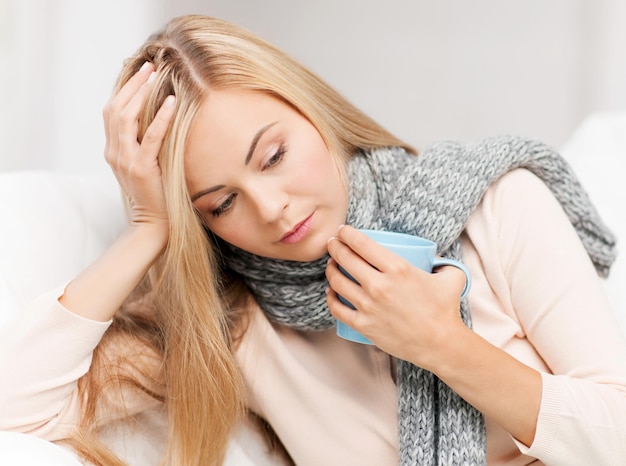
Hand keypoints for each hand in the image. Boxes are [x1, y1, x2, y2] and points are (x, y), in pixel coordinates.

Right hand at [103, 61, 175, 237]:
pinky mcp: (141, 169)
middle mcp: (114, 152)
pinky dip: (161, 117)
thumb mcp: (143, 164)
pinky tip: (172, 102)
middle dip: (132, 84)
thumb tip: (158, 119)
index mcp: (112, 150)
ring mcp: (124, 160)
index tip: (140, 71)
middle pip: (115, 109)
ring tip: (156, 75)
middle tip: (149, 66)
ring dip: (141, 93)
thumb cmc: (155, 193)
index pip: (112, 111)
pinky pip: (150, 137)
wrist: (153, 223)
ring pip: (126, 118)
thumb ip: (142, 145)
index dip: (124, 89)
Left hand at [325, 225, 468, 367]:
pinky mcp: (364, 325)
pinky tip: (332, 291)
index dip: (347, 233)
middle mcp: (379, 285)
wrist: (440, 344)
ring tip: (332, 265)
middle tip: (333, 243)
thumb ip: (444, 263)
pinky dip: (331, 297)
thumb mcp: (450, 277)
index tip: (343, 231)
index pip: (362, 244)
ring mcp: (369, 306)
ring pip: (337, 281)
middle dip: (335, 246)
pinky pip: (337, 308)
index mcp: (398, 268)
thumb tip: (437, 257)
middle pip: (345, 258)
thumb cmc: (445, 310)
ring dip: (330, 269)